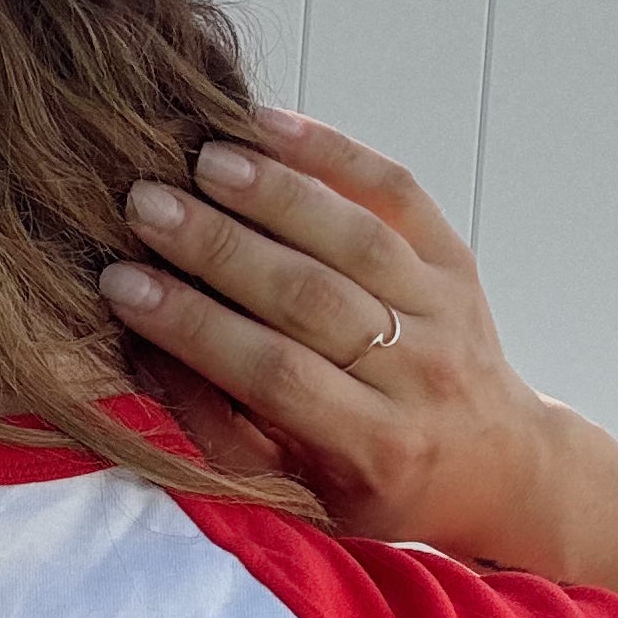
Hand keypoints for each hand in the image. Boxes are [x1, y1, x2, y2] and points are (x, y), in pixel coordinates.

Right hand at [100, 110, 569, 559]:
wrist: (494, 461)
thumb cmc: (375, 484)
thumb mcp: (301, 491)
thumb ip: (226, 430)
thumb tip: (143, 350)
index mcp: (377, 447)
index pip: (275, 375)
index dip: (196, 327)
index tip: (124, 286)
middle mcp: (421, 376)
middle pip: (312, 298)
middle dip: (219, 249)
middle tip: (144, 206)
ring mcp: (446, 312)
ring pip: (354, 239)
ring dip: (273, 193)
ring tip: (201, 160)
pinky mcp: (456, 259)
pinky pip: (397, 193)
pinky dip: (334, 153)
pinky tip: (268, 126)